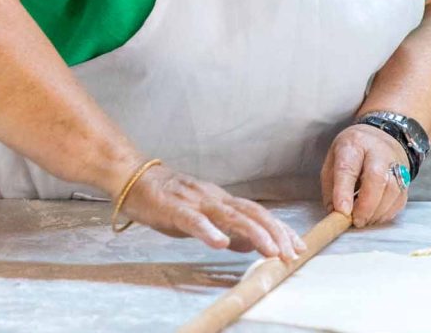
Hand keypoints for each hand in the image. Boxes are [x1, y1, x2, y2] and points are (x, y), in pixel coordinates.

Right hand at [117, 164, 303, 260]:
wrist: (132, 176)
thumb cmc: (166, 198)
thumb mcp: (200, 216)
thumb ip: (224, 228)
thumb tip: (247, 245)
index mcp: (221, 200)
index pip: (257, 213)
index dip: (279, 229)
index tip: (298, 246)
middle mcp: (213, 198)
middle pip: (251, 213)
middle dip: (275, 233)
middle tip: (291, 254)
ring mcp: (195, 201)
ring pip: (230, 216)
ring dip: (254, 234)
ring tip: (270, 251)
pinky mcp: (173, 208)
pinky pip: (193, 221)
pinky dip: (208, 231)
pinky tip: (219, 243)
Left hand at [320, 125, 410, 227]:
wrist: (382, 136)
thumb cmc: (353, 151)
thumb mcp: (333, 159)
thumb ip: (331, 186)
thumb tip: (334, 212)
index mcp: (354, 144)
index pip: (348, 168)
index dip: (344, 191)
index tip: (342, 211)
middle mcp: (378, 151)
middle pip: (376, 177)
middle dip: (366, 205)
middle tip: (356, 220)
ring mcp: (396, 163)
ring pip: (392, 190)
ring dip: (377, 211)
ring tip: (364, 220)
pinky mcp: (406, 177)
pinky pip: (400, 198)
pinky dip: (387, 213)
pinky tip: (376, 216)